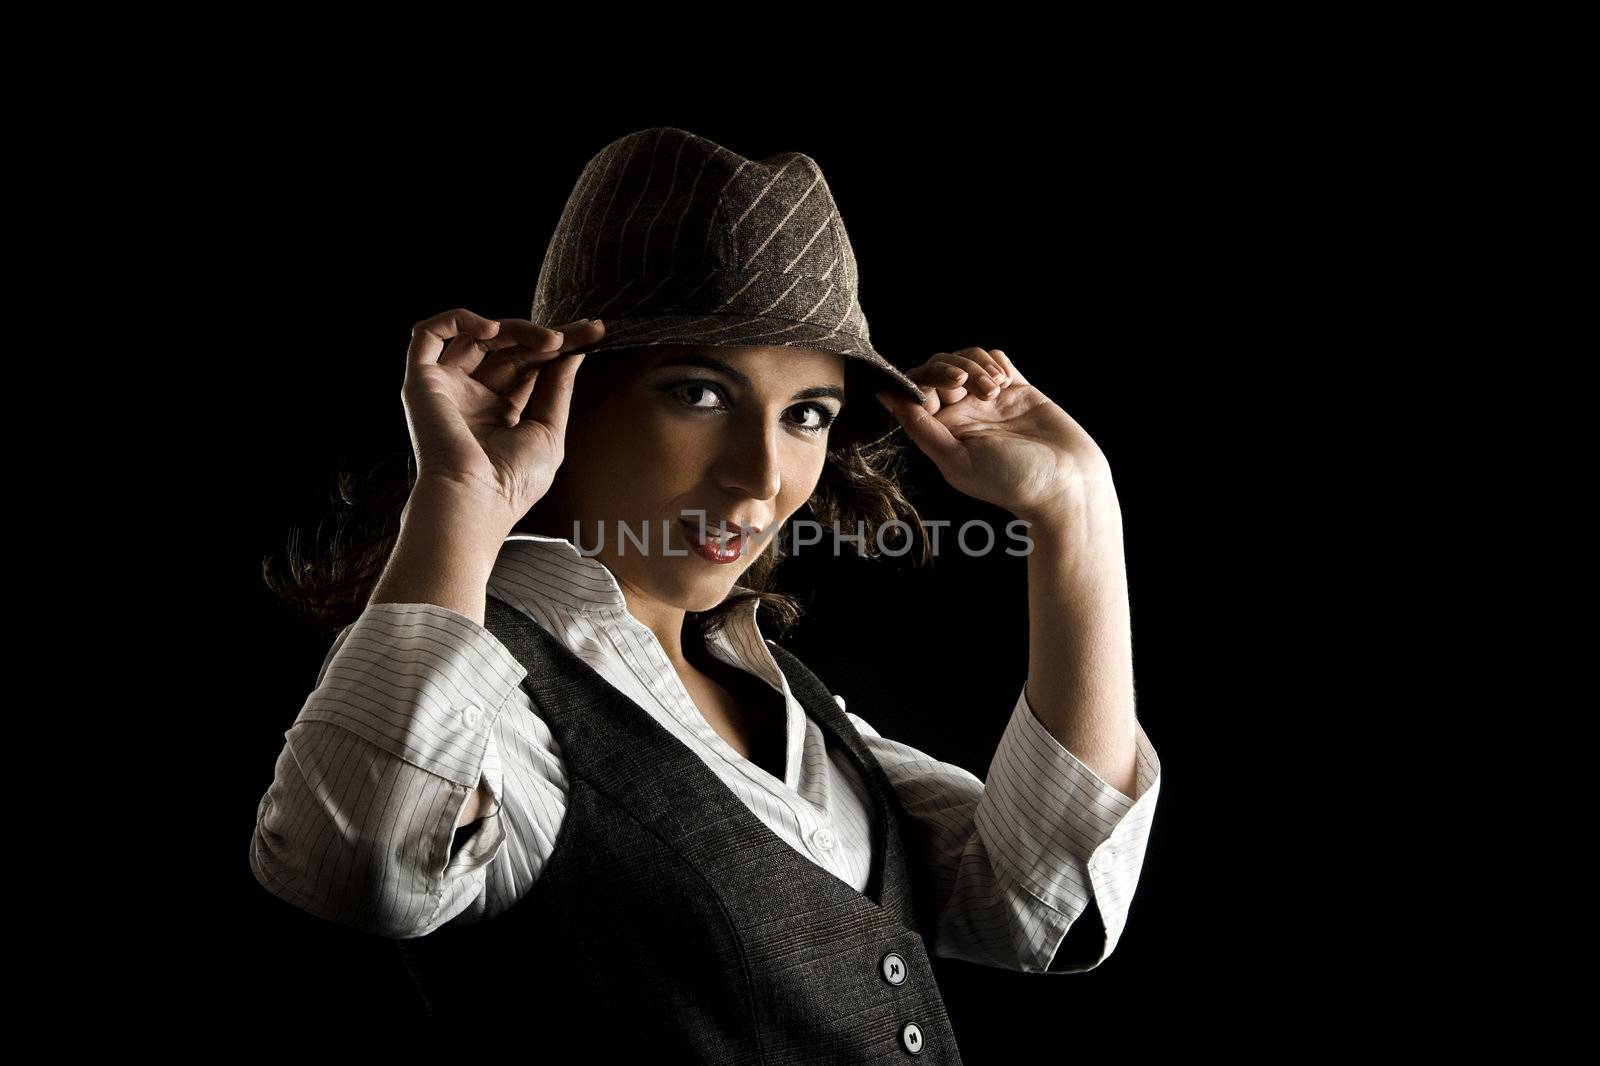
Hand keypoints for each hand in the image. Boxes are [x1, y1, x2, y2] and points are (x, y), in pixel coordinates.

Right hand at [401, 308, 605, 519]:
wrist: (475, 502)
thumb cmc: (512, 483)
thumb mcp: (548, 432)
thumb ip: (557, 390)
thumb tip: (572, 354)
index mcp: (499, 412)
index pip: (530, 365)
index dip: (559, 347)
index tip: (593, 334)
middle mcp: (471, 397)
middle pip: (509, 348)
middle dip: (547, 335)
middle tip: (581, 333)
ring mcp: (447, 388)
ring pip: (476, 336)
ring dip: (515, 328)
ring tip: (549, 340)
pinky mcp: (422, 382)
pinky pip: (428, 336)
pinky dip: (457, 321)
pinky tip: (490, 329)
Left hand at [875, 348, 1113, 522]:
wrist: (1067, 483)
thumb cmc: (1011, 481)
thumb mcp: (956, 459)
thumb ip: (919, 427)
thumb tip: (884, 396)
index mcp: (942, 432)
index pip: (917, 389)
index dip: (928, 377)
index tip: (953, 385)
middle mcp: (962, 414)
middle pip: (939, 367)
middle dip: (955, 367)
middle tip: (979, 387)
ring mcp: (989, 400)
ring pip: (967, 358)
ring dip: (978, 365)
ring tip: (997, 389)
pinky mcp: (1017, 389)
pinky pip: (995, 358)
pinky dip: (996, 361)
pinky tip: (1006, 381)